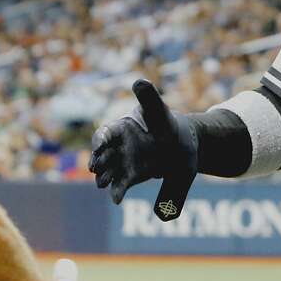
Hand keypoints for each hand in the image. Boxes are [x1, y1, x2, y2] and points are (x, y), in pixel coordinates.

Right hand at [88, 79, 197, 217]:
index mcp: (123, 127)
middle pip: (103, 154)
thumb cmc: (168, 124)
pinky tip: (116, 199)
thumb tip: (139, 81)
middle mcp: (118, 146)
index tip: (100, 145)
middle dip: (98, 161)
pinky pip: (121, 184)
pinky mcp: (131, 176)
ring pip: (108, 170)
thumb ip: (149, 98)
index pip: (107, 131)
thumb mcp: (160, 110)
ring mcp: (123, 162)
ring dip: (103, 177)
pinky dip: (117, 191)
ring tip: (102, 184)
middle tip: (97, 169)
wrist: (183, 144)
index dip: (101, 138)